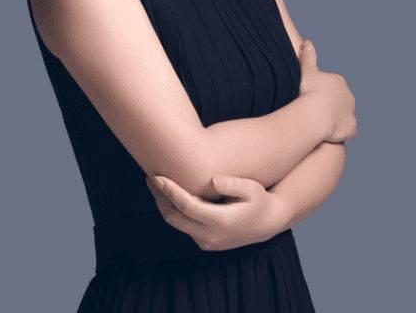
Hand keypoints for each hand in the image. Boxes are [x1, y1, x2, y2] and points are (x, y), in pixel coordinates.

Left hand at [145, 174, 289, 250]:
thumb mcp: (251, 188)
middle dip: (160, 197)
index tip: (157, 176)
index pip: (186, 205)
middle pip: (175, 217)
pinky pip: (184, 227)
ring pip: (177, 224)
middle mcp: (211, 236)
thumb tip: (212, 180)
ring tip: (156, 184)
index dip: (169, 190)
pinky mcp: (206, 244)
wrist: (268, 223)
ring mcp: (207, 243)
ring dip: (164, 204)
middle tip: (150, 178)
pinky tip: (169, 196)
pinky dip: (174, 211)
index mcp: (220, 221)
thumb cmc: (259, 199)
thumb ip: (232, 184)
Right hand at [299, 39, 357, 143]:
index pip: (331, 86)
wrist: (315, 114)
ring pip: (344, 114)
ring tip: (320, 123)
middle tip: (313, 109)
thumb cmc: (308, 91)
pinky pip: (348, 130)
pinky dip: (342, 131)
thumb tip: (307, 42)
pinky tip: (331, 134)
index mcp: (338, 81)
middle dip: (329, 104)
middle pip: (339, 100)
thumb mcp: (305, 70)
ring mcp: (351, 112)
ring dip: (336, 117)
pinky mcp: (351, 128)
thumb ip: (308, 56)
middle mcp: (348, 95)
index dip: (320, 91)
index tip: (309, 96)